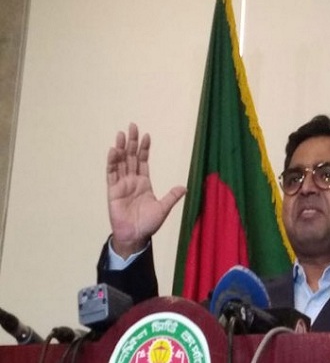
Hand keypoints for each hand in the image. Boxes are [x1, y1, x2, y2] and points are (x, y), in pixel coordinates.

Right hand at [106, 123, 185, 257]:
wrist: (136, 236)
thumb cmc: (149, 224)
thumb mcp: (163, 208)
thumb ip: (172, 196)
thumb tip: (184, 187)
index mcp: (144, 183)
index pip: (143, 161)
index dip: (144, 149)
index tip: (146, 135)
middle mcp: (132, 181)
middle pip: (131, 157)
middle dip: (132, 142)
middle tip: (132, 126)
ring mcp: (121, 185)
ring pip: (121, 162)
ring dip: (121, 148)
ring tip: (121, 134)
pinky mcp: (113, 191)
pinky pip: (112, 174)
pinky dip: (112, 162)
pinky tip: (114, 150)